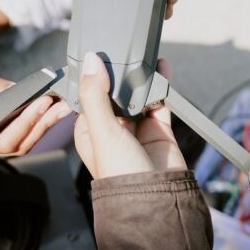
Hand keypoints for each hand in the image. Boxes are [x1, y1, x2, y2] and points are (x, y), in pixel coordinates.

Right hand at [0, 45, 70, 156]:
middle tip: (61, 105)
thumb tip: (21, 92)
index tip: (41, 104)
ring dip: (42, 120)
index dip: (24, 126)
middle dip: (41, 124)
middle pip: (16, 142)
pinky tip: (49, 98)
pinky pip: (15, 119)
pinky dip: (32, 111)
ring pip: (19, 134)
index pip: (1, 142)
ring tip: (62, 103)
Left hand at [73, 52, 185, 178]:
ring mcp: (136, 128)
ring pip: (137, 95)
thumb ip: (95, 94)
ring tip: (142, 56)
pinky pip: (159, 101)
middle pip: (114, 93)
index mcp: (90, 131)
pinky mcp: (158, 129)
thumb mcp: (101, 130)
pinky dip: (160, 85)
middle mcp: (112, 129)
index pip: (87, 96)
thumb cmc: (120, 175)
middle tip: (121, 51)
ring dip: (140, 78)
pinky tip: (161, 68)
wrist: (156, 198)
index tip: (97, 55)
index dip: (92, 77)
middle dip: (119, 75)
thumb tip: (91, 61)